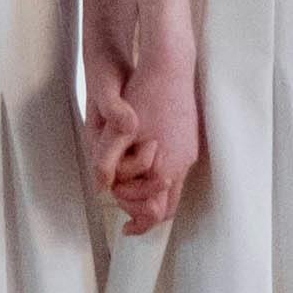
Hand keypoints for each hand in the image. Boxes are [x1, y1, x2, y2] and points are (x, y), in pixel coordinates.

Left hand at [88, 50, 198, 237]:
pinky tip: (146, 163)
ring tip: (133, 190)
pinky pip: (178, 169)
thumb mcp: (117, 130)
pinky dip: (162, 177)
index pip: (155, 213)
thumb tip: (101, 186)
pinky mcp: (191, 138)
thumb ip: (108, 161)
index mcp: (164, 168)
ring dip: (154, 194)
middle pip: (168, 206)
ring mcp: (190, 151)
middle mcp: (182, 164)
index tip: (126, 228)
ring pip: (175, 188)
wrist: (171, 64)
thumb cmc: (144, 96)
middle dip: (147, 214)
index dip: (139, 223)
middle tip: (129, 213)